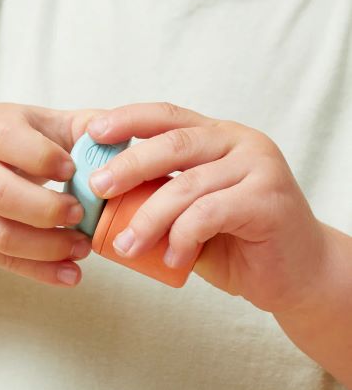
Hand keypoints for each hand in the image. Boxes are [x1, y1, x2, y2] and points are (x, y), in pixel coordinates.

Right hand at [0, 103, 101, 286]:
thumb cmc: (9, 143)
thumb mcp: (38, 124)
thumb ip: (81, 127)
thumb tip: (124, 136)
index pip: (7, 140)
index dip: (43, 158)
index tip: (74, 170)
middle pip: (1, 194)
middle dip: (47, 210)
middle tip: (81, 214)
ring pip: (1, 235)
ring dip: (48, 248)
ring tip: (83, 248)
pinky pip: (3, 261)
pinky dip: (40, 272)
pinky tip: (71, 275)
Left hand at [87, 102, 326, 311]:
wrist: (295, 274)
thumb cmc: (236, 242)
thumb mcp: (191, 213)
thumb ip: (160, 199)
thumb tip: (105, 204)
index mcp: (218, 138)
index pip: (167, 116)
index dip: (128, 119)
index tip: (93, 132)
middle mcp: (239, 143)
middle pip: (173, 144)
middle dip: (129, 165)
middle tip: (98, 187)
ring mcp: (258, 168)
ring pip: (186, 185)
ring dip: (148, 218)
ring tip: (127, 246)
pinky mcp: (268, 200)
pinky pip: (207, 215)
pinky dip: (181, 238)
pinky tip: (172, 259)